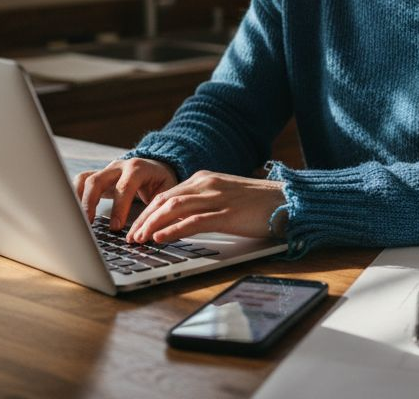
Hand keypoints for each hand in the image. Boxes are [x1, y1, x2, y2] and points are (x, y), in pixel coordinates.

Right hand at [74, 158, 178, 231]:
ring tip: (76, 221)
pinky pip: (81, 181)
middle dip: (91, 203)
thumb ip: (158, 208)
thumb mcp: (167, 192)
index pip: (125, 186)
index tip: (116, 227)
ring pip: (85, 180)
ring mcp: (106, 170)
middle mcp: (119, 166)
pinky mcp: (98, 176)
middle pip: (98, 180)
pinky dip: (74, 195)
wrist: (157, 166)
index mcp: (138, 169)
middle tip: (88, 224)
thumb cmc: (162, 182)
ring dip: (78, 200)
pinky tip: (74, 213)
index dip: (119, 207)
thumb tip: (151, 232)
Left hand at [126, 170, 286, 243]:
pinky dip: (174, 230)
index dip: (146, 211)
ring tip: (139, 239)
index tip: (134, 227)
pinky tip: (161, 238)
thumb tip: (180, 221)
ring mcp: (217, 198)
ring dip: (152, 224)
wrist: (289, 200)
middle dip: (143, 219)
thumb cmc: (259, 203)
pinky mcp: (228, 214)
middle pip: (164, 200)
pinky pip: (194, 221)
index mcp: (205, 179)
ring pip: (174, 208)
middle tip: (130, 237)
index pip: (166, 194)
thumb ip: (203, 204)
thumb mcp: (225, 198)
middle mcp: (208, 184)